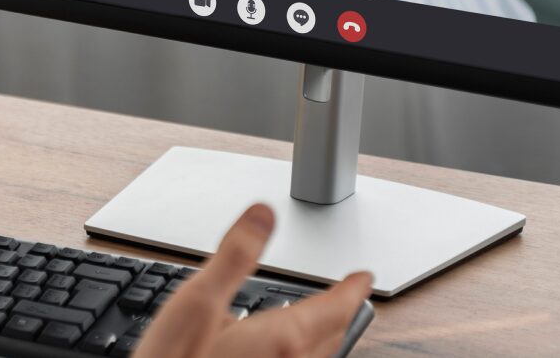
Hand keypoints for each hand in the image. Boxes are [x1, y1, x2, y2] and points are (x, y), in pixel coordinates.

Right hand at [135, 204, 372, 357]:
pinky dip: (301, 355)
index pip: (332, 310)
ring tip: (324, 324)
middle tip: (350, 297)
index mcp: (279, 341)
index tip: (364, 277)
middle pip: (329, 339)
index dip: (351, 290)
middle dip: (342, 314)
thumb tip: (262, 215)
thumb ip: (233, 259)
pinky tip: (280, 354)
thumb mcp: (195, 305)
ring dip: (324, 339)